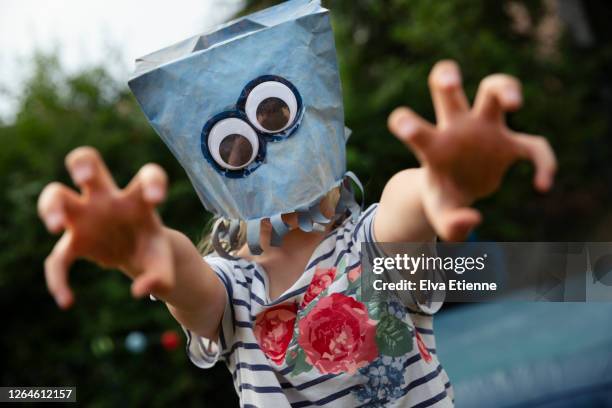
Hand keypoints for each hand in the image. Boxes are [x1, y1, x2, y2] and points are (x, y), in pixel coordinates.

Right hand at [38, 147, 174, 307]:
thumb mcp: (164, 265)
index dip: (151, 181)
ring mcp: (85, 217)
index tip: (157, 199)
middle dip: (82, 163)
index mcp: (138, 199)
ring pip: (56, 195)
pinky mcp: (73, 241)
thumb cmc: (152, 250)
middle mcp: (107, 200)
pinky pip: (57, 258)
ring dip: (51, 205)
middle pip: (87, 161)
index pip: (146, 176)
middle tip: (84, 175)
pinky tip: (67, 300)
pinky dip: (57, 278)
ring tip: (55, 225)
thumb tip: (142, 290)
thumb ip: (161, 277)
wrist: (138, 255)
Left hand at [388, 60, 556, 240]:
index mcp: (433, 147)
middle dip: (447, 78)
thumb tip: (474, 221)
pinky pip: (535, 147)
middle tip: (450, 81)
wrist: (456, 193)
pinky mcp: (509, 143)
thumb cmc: (442, 199)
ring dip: (505, 87)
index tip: (403, 125)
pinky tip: (541, 185)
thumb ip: (450, 224)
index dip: (407, 123)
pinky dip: (544, 163)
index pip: (414, 129)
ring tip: (514, 103)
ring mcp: (484, 130)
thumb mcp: (440, 217)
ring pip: (493, 90)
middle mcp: (456, 129)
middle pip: (449, 92)